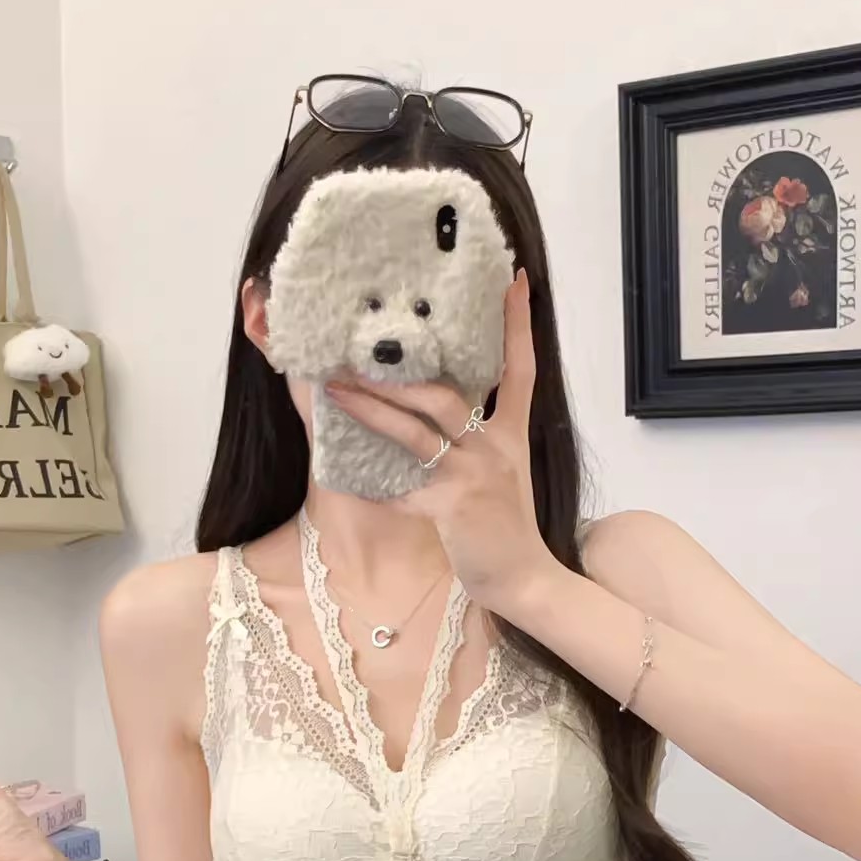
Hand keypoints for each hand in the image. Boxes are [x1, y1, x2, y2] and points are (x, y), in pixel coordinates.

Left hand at [324, 271, 558, 614]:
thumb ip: (479, 438)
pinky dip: (371, 481)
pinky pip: (401, 488)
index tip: (514, 280)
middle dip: (397, 376)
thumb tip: (435, 405)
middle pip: (446, 395)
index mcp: (510, 434)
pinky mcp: (452, 508)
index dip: (517, 325)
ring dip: (372, 409)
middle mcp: (494, 447)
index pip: (520, 368)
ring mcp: (473, 477)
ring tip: (336, 390)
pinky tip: (341, 471)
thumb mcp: (504, 471)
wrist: (525, 580)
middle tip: (357, 353)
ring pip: (418, 431)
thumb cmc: (506, 526)